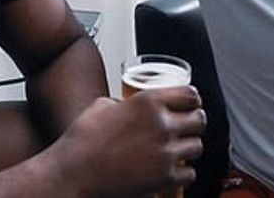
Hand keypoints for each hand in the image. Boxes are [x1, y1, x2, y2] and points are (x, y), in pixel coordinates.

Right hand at [48, 87, 205, 197]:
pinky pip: (189, 174)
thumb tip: (127, 107)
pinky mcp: (165, 178)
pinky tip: (170, 170)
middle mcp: (161, 124)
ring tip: (175, 151)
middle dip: (194, 124)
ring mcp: (165, 152)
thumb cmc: (82, 141)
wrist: (74, 173)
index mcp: (148, 101)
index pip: (190, 95)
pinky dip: (182, 173)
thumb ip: (124, 104)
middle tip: (186, 129)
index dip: (193, 101)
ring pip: (197, 147)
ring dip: (188, 149)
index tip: (191, 106)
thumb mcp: (101, 106)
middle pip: (199, 120)